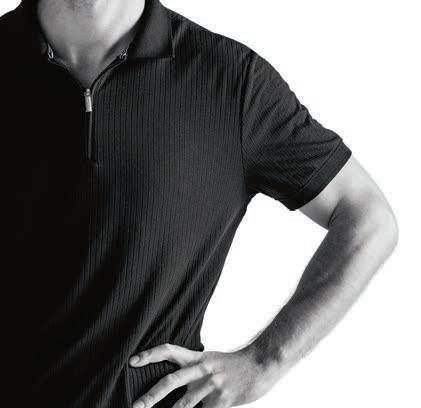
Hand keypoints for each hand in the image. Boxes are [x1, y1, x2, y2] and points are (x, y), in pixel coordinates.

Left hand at [129, 343, 280, 407]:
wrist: (260, 365)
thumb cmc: (232, 365)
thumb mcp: (210, 360)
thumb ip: (193, 368)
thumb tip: (172, 382)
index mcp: (197, 357)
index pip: (170, 350)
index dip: (151, 354)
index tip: (132, 361)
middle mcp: (202, 369)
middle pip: (172, 380)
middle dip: (152, 395)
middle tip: (136, 406)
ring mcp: (212, 385)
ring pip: (185, 404)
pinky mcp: (222, 401)